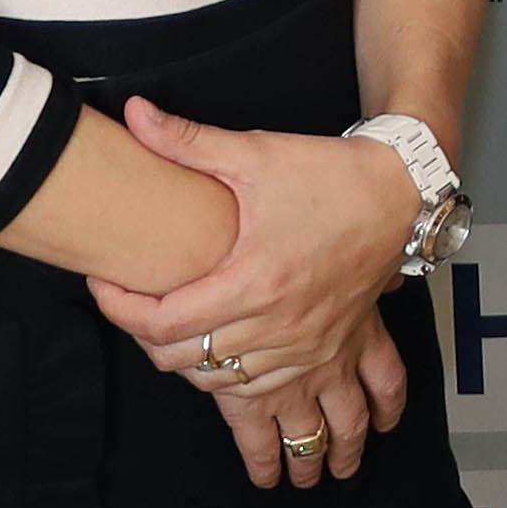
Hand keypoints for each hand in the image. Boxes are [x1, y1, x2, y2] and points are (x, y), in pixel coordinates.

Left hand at [92, 105, 415, 489]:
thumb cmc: (329, 173)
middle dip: (149, 344)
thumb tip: (134, 113)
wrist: (401, 193)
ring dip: (193, 373)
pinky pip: (275, 394)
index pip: (163, 322)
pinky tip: (230, 370)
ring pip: (229, 387)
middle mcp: (277, 325)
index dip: (120, 310)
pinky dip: (244, 390)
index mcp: (253, 281)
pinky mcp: (329, 351)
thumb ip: (187, 140)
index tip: (104, 288)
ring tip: (173, 345)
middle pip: (187, 363)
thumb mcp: (255, 153)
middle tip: (134, 314)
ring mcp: (306, 346)